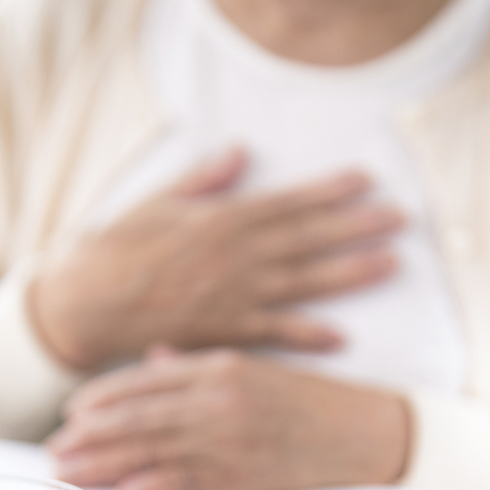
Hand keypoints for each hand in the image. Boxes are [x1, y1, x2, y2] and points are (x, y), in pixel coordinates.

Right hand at [29, 149, 402, 369]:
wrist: (87, 306)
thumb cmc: (116, 250)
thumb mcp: (157, 202)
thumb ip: (203, 180)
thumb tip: (238, 152)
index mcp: (220, 221)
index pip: (286, 202)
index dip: (329, 191)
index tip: (366, 180)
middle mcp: (235, 257)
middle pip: (307, 238)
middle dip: (357, 226)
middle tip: (401, 219)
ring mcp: (232, 297)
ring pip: (303, 282)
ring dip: (349, 273)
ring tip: (390, 263)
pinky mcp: (223, 332)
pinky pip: (273, 335)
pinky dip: (307, 337)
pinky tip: (341, 337)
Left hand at [46, 346, 410, 489]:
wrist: (369, 431)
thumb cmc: (311, 399)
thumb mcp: (255, 367)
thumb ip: (199, 364)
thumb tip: (154, 359)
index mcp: (221, 365)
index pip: (145, 379)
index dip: (103, 397)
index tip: (70, 412)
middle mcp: (219, 398)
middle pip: (138, 416)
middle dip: (90, 434)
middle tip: (53, 450)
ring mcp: (232, 437)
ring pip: (154, 448)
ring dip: (106, 462)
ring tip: (69, 471)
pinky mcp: (249, 474)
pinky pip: (192, 481)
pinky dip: (156, 486)